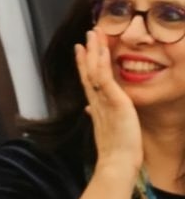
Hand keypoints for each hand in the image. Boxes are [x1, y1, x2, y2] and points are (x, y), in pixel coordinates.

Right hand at [76, 32, 141, 175]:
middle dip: (87, 53)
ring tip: (93, 34)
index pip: (89, 81)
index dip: (84, 65)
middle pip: (88, 72)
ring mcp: (104, 101)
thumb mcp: (107, 130)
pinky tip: (101, 50)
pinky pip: (105, 78)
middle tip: (86, 35)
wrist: (117, 163)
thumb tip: (88, 109)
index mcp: (97, 108)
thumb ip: (98, 116)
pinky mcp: (113, 101)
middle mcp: (97, 102)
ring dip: (93, 51)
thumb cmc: (116, 153)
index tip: (81, 50)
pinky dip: (101, 63)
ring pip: (94, 71)